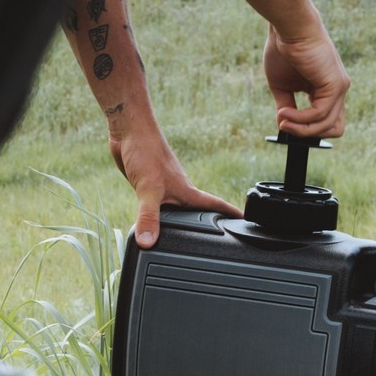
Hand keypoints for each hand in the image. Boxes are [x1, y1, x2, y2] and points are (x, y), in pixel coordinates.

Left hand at [110, 128, 240, 247]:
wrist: (130, 132)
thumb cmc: (146, 152)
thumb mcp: (149, 188)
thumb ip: (149, 216)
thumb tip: (148, 243)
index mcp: (187, 192)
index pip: (215, 205)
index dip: (231, 214)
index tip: (245, 223)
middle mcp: (179, 191)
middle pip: (198, 211)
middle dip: (208, 223)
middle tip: (216, 240)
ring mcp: (163, 188)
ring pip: (177, 209)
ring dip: (182, 220)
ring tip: (186, 235)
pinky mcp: (148, 186)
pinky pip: (158, 206)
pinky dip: (159, 216)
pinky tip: (154, 220)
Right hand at [263, 24, 348, 137]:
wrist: (289, 28)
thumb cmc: (284, 50)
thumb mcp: (282, 85)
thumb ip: (287, 106)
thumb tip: (284, 126)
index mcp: (326, 89)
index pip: (327, 121)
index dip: (308, 130)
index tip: (286, 126)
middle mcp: (337, 90)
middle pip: (335, 128)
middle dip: (309, 135)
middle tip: (287, 127)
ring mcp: (340, 88)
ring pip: (327, 125)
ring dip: (300, 129)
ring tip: (282, 120)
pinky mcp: (336, 85)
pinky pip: (320, 114)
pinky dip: (300, 119)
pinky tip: (285, 113)